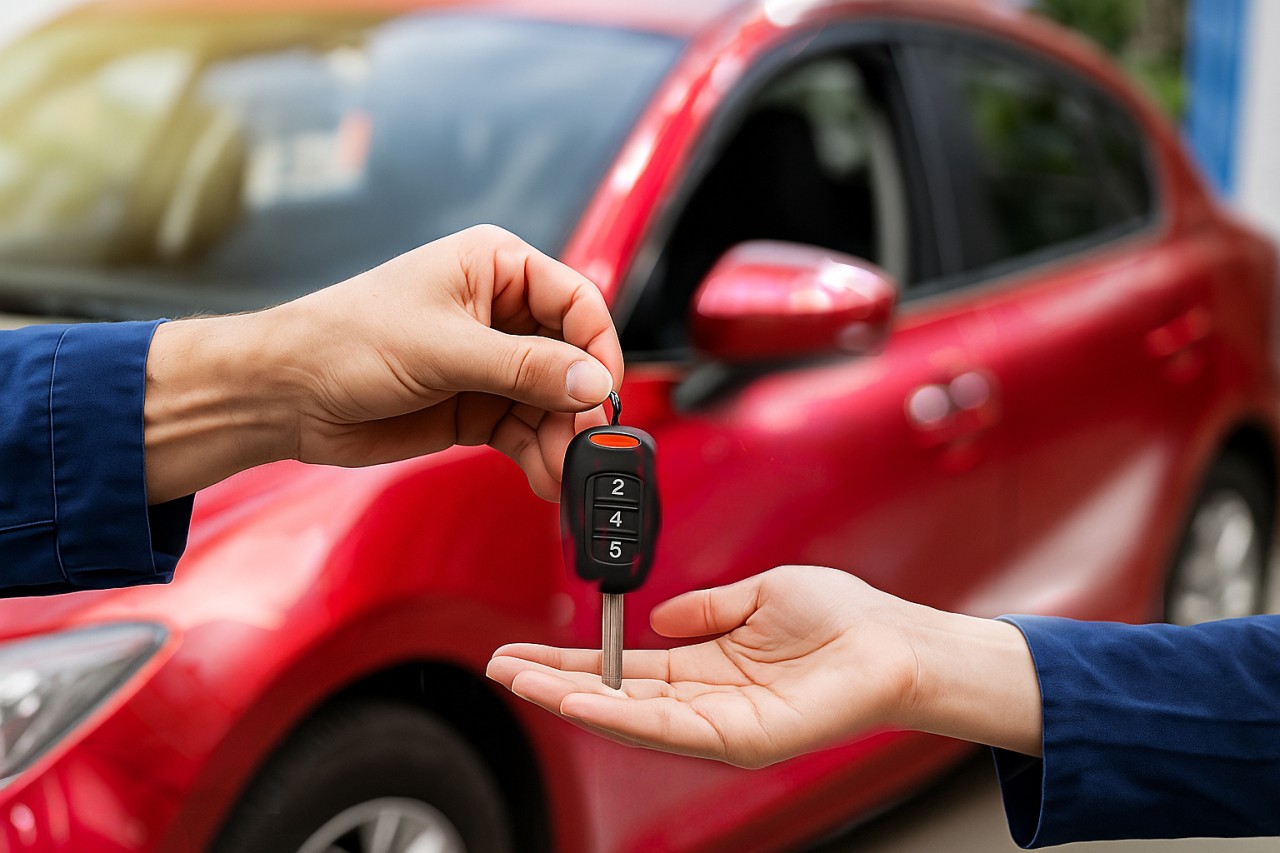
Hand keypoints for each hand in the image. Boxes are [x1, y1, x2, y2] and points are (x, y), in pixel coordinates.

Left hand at [144, 225, 621, 501]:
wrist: (285, 395)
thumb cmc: (345, 341)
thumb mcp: (444, 349)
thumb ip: (525, 368)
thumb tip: (593, 383)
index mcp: (495, 268)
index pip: (575, 301)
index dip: (598, 347)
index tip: (604, 392)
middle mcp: (500, 313)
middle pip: (570, 358)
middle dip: (579, 405)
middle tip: (584, 444)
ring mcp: (489, 364)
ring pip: (551, 402)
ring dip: (561, 440)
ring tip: (562, 473)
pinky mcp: (476, 407)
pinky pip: (525, 431)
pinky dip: (538, 455)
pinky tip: (545, 478)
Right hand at [488, 566, 1040, 767]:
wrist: (894, 640)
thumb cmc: (840, 618)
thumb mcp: (757, 594)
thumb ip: (705, 608)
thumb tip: (661, 616)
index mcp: (706, 664)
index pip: (624, 669)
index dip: (574, 661)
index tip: (527, 651)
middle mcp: (706, 700)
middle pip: (614, 695)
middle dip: (554, 683)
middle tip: (500, 668)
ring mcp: (720, 724)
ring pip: (629, 716)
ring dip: (570, 699)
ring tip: (521, 683)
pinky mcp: (741, 739)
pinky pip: (668, 728)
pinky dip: (617, 716)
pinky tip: (578, 703)